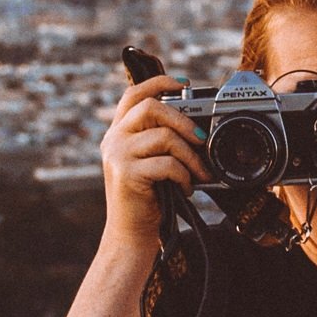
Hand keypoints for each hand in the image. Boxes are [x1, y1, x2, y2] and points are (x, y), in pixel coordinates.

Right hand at [99, 71, 206, 256]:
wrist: (131, 234)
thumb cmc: (148, 199)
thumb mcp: (152, 164)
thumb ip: (162, 142)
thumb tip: (196, 128)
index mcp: (119, 132)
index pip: (134, 94)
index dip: (159, 82)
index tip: (184, 84)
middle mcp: (114, 139)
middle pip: (151, 107)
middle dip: (184, 121)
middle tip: (202, 139)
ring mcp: (118, 155)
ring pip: (164, 136)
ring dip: (191, 156)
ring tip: (200, 174)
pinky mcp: (127, 174)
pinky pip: (167, 163)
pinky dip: (184, 176)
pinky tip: (186, 188)